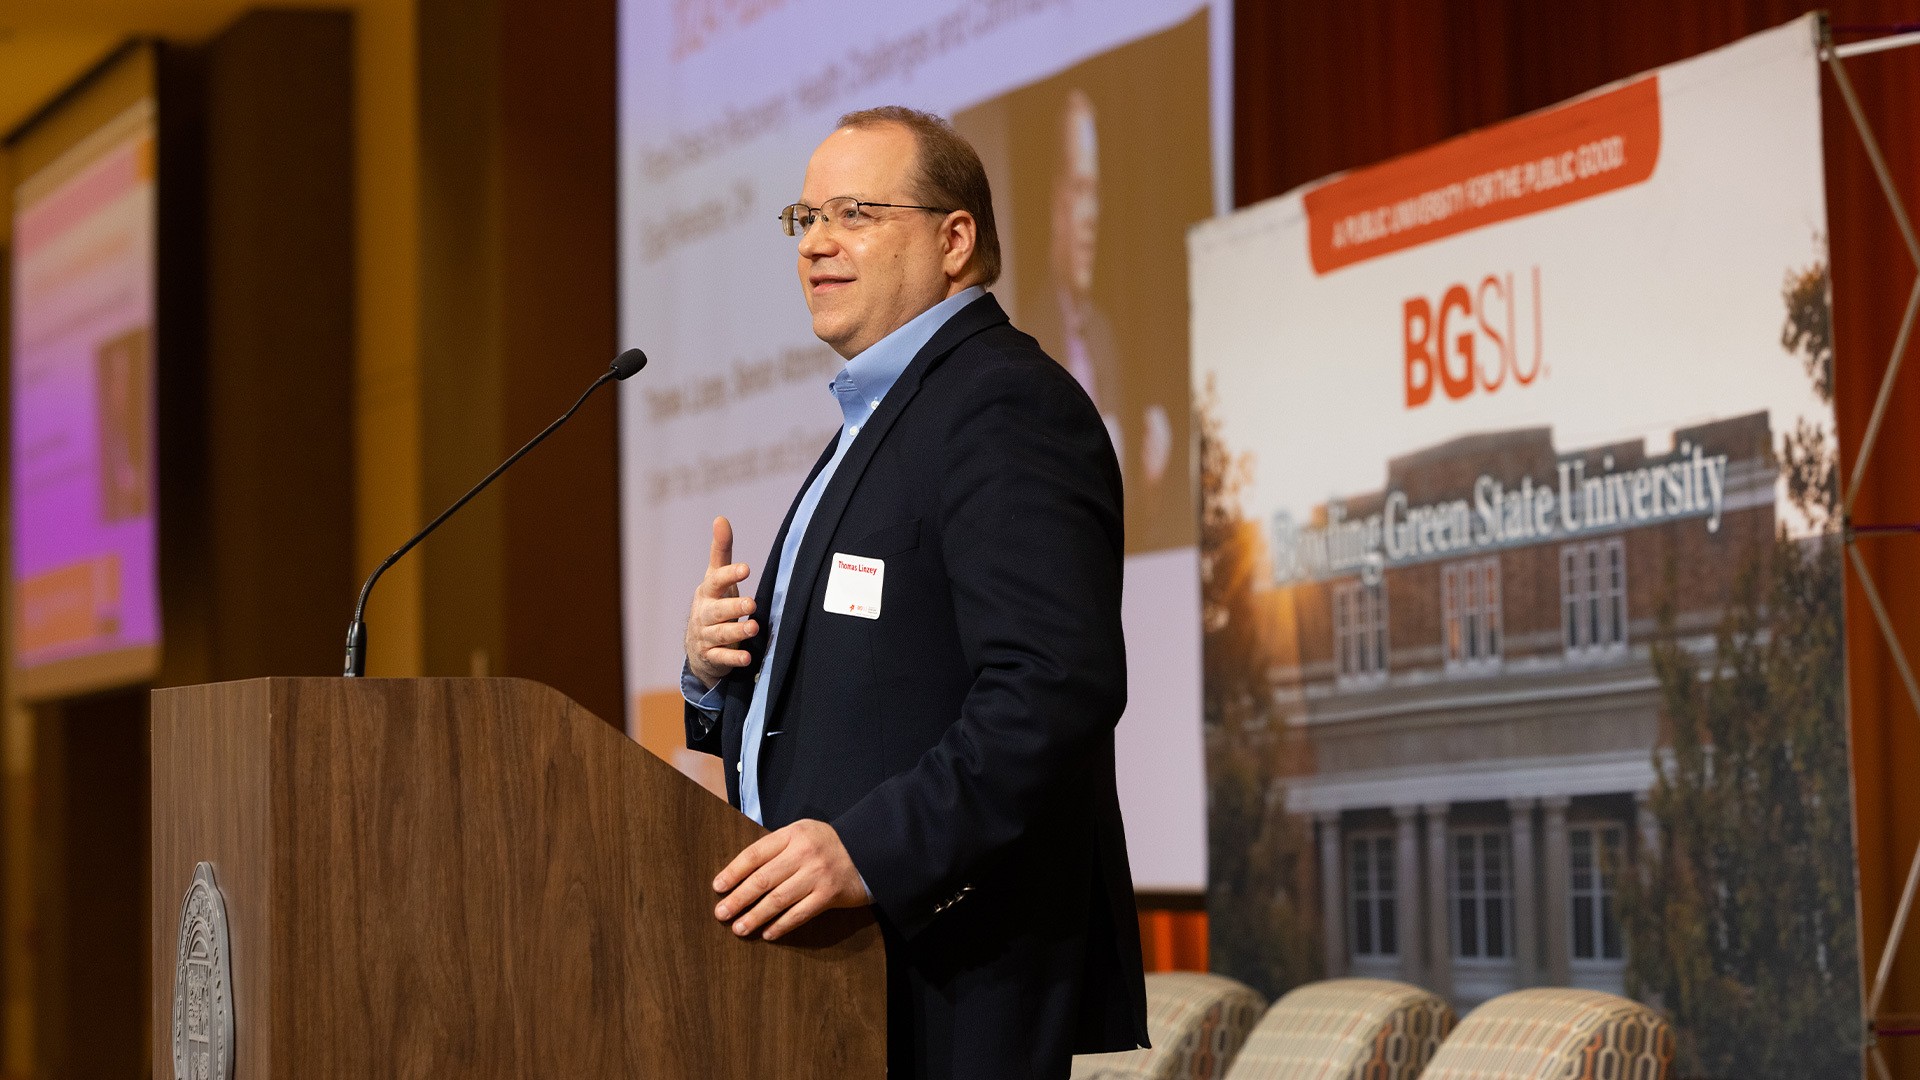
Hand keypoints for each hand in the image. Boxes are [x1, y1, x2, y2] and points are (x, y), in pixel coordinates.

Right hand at [685, 516, 757, 687]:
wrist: (698, 645)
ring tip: (754, 628)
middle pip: (718, 611)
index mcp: (707, 593)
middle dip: (734, 608)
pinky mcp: (713, 656)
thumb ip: (721, 551)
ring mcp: (707, 636)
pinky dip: (734, 658)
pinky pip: (723, 658)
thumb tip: (721, 518)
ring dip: (737, 633)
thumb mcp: (715, 579)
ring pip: (721, 635)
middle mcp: (705, 614)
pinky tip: (748, 658)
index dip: (729, 574)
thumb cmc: (714, 603)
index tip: (746, 568)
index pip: (715, 581)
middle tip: (752, 604)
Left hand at [713, 819, 870, 940]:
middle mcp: (803, 853)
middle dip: (738, 898)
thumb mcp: (803, 834)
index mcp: (793, 834)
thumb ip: (777, 849)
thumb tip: (741, 875)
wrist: (871, 851)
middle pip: (762, 879)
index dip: (733, 871)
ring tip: (739, 928)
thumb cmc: (829, 845)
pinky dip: (781, 925)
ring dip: (755, 916)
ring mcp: (817, 875)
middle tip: (720, 913)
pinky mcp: (829, 895)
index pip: (755, 854)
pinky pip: (799, 914)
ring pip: (778, 899)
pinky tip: (768, 934)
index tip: (718, 887)